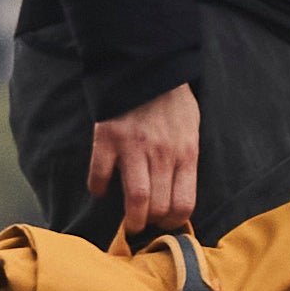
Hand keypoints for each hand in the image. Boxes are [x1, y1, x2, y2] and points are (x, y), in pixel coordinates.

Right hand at [88, 81, 200, 235]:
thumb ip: (185, 159)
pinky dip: (98, 187)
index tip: (165, 224)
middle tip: (144, 224)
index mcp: (186, 153)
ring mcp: (134, 148)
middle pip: (159, 207)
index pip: (184, 204)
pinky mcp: (107, 139)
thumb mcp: (191, 129)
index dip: (174, 222)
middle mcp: (162, 154)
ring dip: (131, 219)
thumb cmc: (172, 101)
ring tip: (127, 223)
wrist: (145, 67)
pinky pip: (100, 175)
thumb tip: (178, 191)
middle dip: (151, 223)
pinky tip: (101, 189)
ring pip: (136, 200)